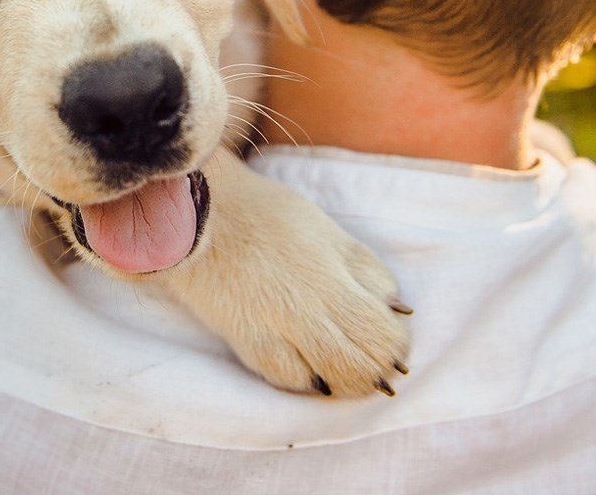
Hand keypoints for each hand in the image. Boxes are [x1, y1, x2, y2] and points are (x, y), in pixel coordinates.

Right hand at [156, 149, 412, 397]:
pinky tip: (312, 374)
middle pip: (364, 360)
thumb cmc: (266, 214)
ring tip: (349, 375)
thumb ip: (363, 269)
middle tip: (378, 366)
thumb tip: (397, 308)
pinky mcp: (247, 340)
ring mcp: (278, 327)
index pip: (384, 329)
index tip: (393, 339)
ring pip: (332, 377)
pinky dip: (307, 381)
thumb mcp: (328, 231)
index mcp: (336, 273)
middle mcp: (311, 306)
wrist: (199, 213)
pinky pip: (288, 378)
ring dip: (349, 382)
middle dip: (378, 369)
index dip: (396, 343)